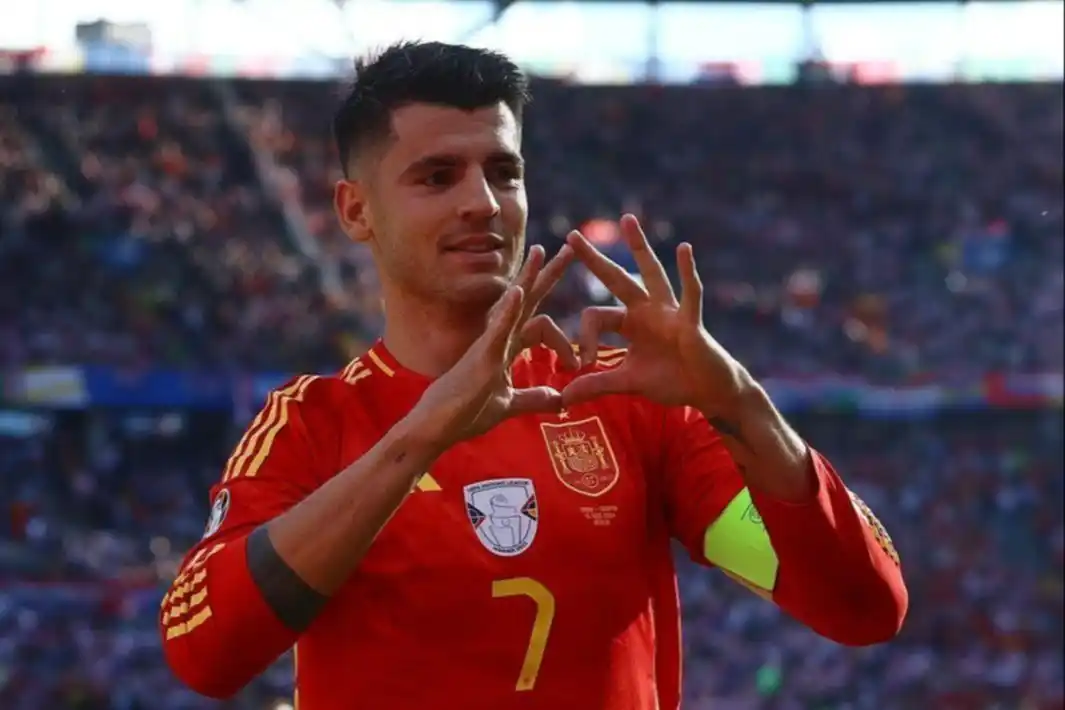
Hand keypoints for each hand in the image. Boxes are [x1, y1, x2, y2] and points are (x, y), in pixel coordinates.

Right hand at [410, 245, 578, 452]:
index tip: (580, 364)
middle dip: (548, 275)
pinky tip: (518, 290)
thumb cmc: (464, 414)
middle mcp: (498, 339)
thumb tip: (561, 400)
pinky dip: (508, 310)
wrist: (435, 428)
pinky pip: (497, 329)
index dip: (563, 340)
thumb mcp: (508, 405)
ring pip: (513, 305)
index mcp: (505, 348)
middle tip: (570, 248)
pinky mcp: (481, 357)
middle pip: (527, 299)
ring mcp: (488, 345)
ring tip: (544, 252)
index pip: (538, 324)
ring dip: (529, 277)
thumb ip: (534, 398)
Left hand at [563, 215, 753, 412]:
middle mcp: (647, 309)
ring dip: (638, 247)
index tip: (583, 364)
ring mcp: (670, 311)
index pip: (596, 317)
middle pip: (616, 278)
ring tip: (626, 220)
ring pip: (651, 273)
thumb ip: (597, 385)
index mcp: (630, 323)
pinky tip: (684, 248)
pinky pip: (689, 293)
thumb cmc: (672, 381)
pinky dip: (688, 272)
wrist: (708, 392)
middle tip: (571, 235)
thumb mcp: (628, 383)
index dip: (585, 339)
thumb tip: (563, 398)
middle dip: (594, 259)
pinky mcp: (691, 320)